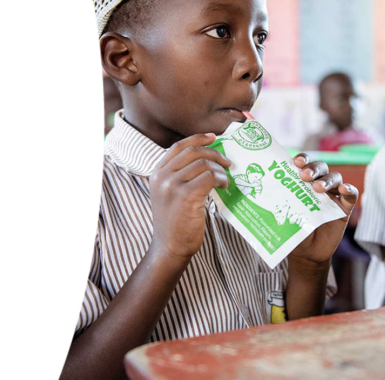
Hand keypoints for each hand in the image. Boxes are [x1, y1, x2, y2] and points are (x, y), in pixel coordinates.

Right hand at [149, 134, 231, 260]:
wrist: (169, 247)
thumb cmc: (174, 223)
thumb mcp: (169, 194)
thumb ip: (180, 176)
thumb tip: (207, 160)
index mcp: (157, 173)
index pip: (178, 147)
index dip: (197, 139)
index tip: (213, 137)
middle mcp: (162, 176)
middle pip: (193, 152)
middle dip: (214, 154)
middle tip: (227, 163)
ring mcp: (172, 185)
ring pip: (204, 164)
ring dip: (220, 171)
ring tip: (224, 181)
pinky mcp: (185, 196)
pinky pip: (209, 177)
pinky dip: (221, 180)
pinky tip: (224, 187)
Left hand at [288, 153, 358, 266]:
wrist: (305, 253)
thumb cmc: (291, 231)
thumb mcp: (281, 216)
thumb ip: (277, 204)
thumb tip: (258, 195)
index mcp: (302, 183)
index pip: (304, 164)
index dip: (303, 159)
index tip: (296, 162)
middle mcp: (318, 185)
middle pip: (320, 168)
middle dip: (313, 168)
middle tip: (304, 176)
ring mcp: (332, 196)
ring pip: (335, 178)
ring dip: (327, 180)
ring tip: (318, 188)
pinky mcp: (344, 208)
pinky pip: (351, 195)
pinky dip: (349, 190)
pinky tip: (344, 190)